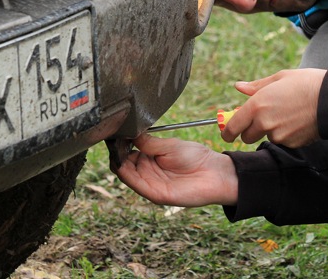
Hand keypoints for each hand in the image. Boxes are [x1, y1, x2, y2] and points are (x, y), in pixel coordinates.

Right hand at [114, 134, 237, 206]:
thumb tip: (129, 133)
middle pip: (124, 164)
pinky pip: (136, 185)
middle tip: (112, 140)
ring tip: (115, 148)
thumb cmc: (196, 157)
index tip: (114, 132)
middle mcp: (148, 171)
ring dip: (118, 162)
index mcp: (150, 158)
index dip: (120, 144)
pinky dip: (126, 174)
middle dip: (116, 152)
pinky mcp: (156, 194)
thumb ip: (148, 142)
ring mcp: (150, 183)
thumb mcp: (169, 145)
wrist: (215, 173)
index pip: (128, 152)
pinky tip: (122, 162)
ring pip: (126, 174)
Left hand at [221, 68, 325, 147]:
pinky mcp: (291, 143)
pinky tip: (297, 121)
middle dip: (251, 131)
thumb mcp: (279, 78)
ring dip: (271, 131)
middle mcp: (264, 123)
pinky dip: (286, 134)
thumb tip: (238, 87)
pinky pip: (282, 141)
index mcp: (257, 105)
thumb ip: (256, 86)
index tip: (228, 133)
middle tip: (263, 119)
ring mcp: (278, 135)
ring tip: (287, 114)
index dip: (228, 132)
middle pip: (247, 137)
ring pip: (267, 138)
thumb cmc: (306, 83)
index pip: (233, 127)